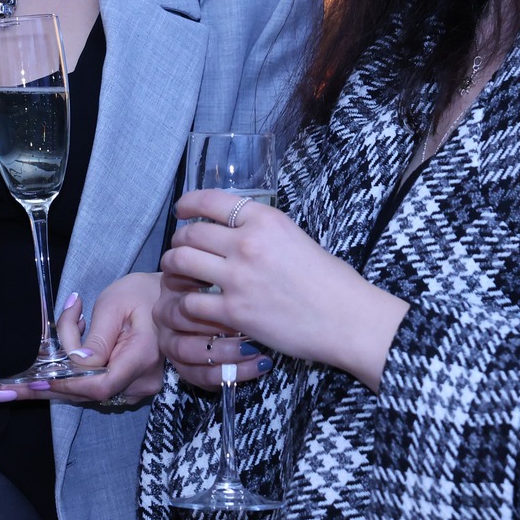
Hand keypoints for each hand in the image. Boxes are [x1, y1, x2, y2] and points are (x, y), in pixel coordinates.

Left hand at [0, 272, 169, 408]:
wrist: (172, 300)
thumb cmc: (143, 293)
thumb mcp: (115, 304)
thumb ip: (95, 337)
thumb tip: (74, 363)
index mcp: (142, 356)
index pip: (99, 384)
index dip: (65, 385)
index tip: (35, 381)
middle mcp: (142, 381)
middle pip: (88, 392)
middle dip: (48, 383)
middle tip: (8, 388)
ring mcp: (139, 388)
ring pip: (88, 391)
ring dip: (59, 376)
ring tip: (36, 359)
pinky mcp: (131, 386)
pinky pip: (96, 387)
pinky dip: (73, 376)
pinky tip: (59, 357)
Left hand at [160, 192, 409, 392]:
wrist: (347, 319)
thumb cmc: (330, 281)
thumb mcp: (296, 237)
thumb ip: (264, 232)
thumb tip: (237, 232)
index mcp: (265, 219)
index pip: (209, 201)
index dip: (187, 204)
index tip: (182, 210)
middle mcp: (247, 242)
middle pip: (190, 233)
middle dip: (178, 240)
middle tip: (179, 249)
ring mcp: (238, 277)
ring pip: (181, 263)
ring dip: (172, 267)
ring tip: (175, 274)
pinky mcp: (233, 311)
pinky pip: (189, 303)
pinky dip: (182, 304)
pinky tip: (187, 305)